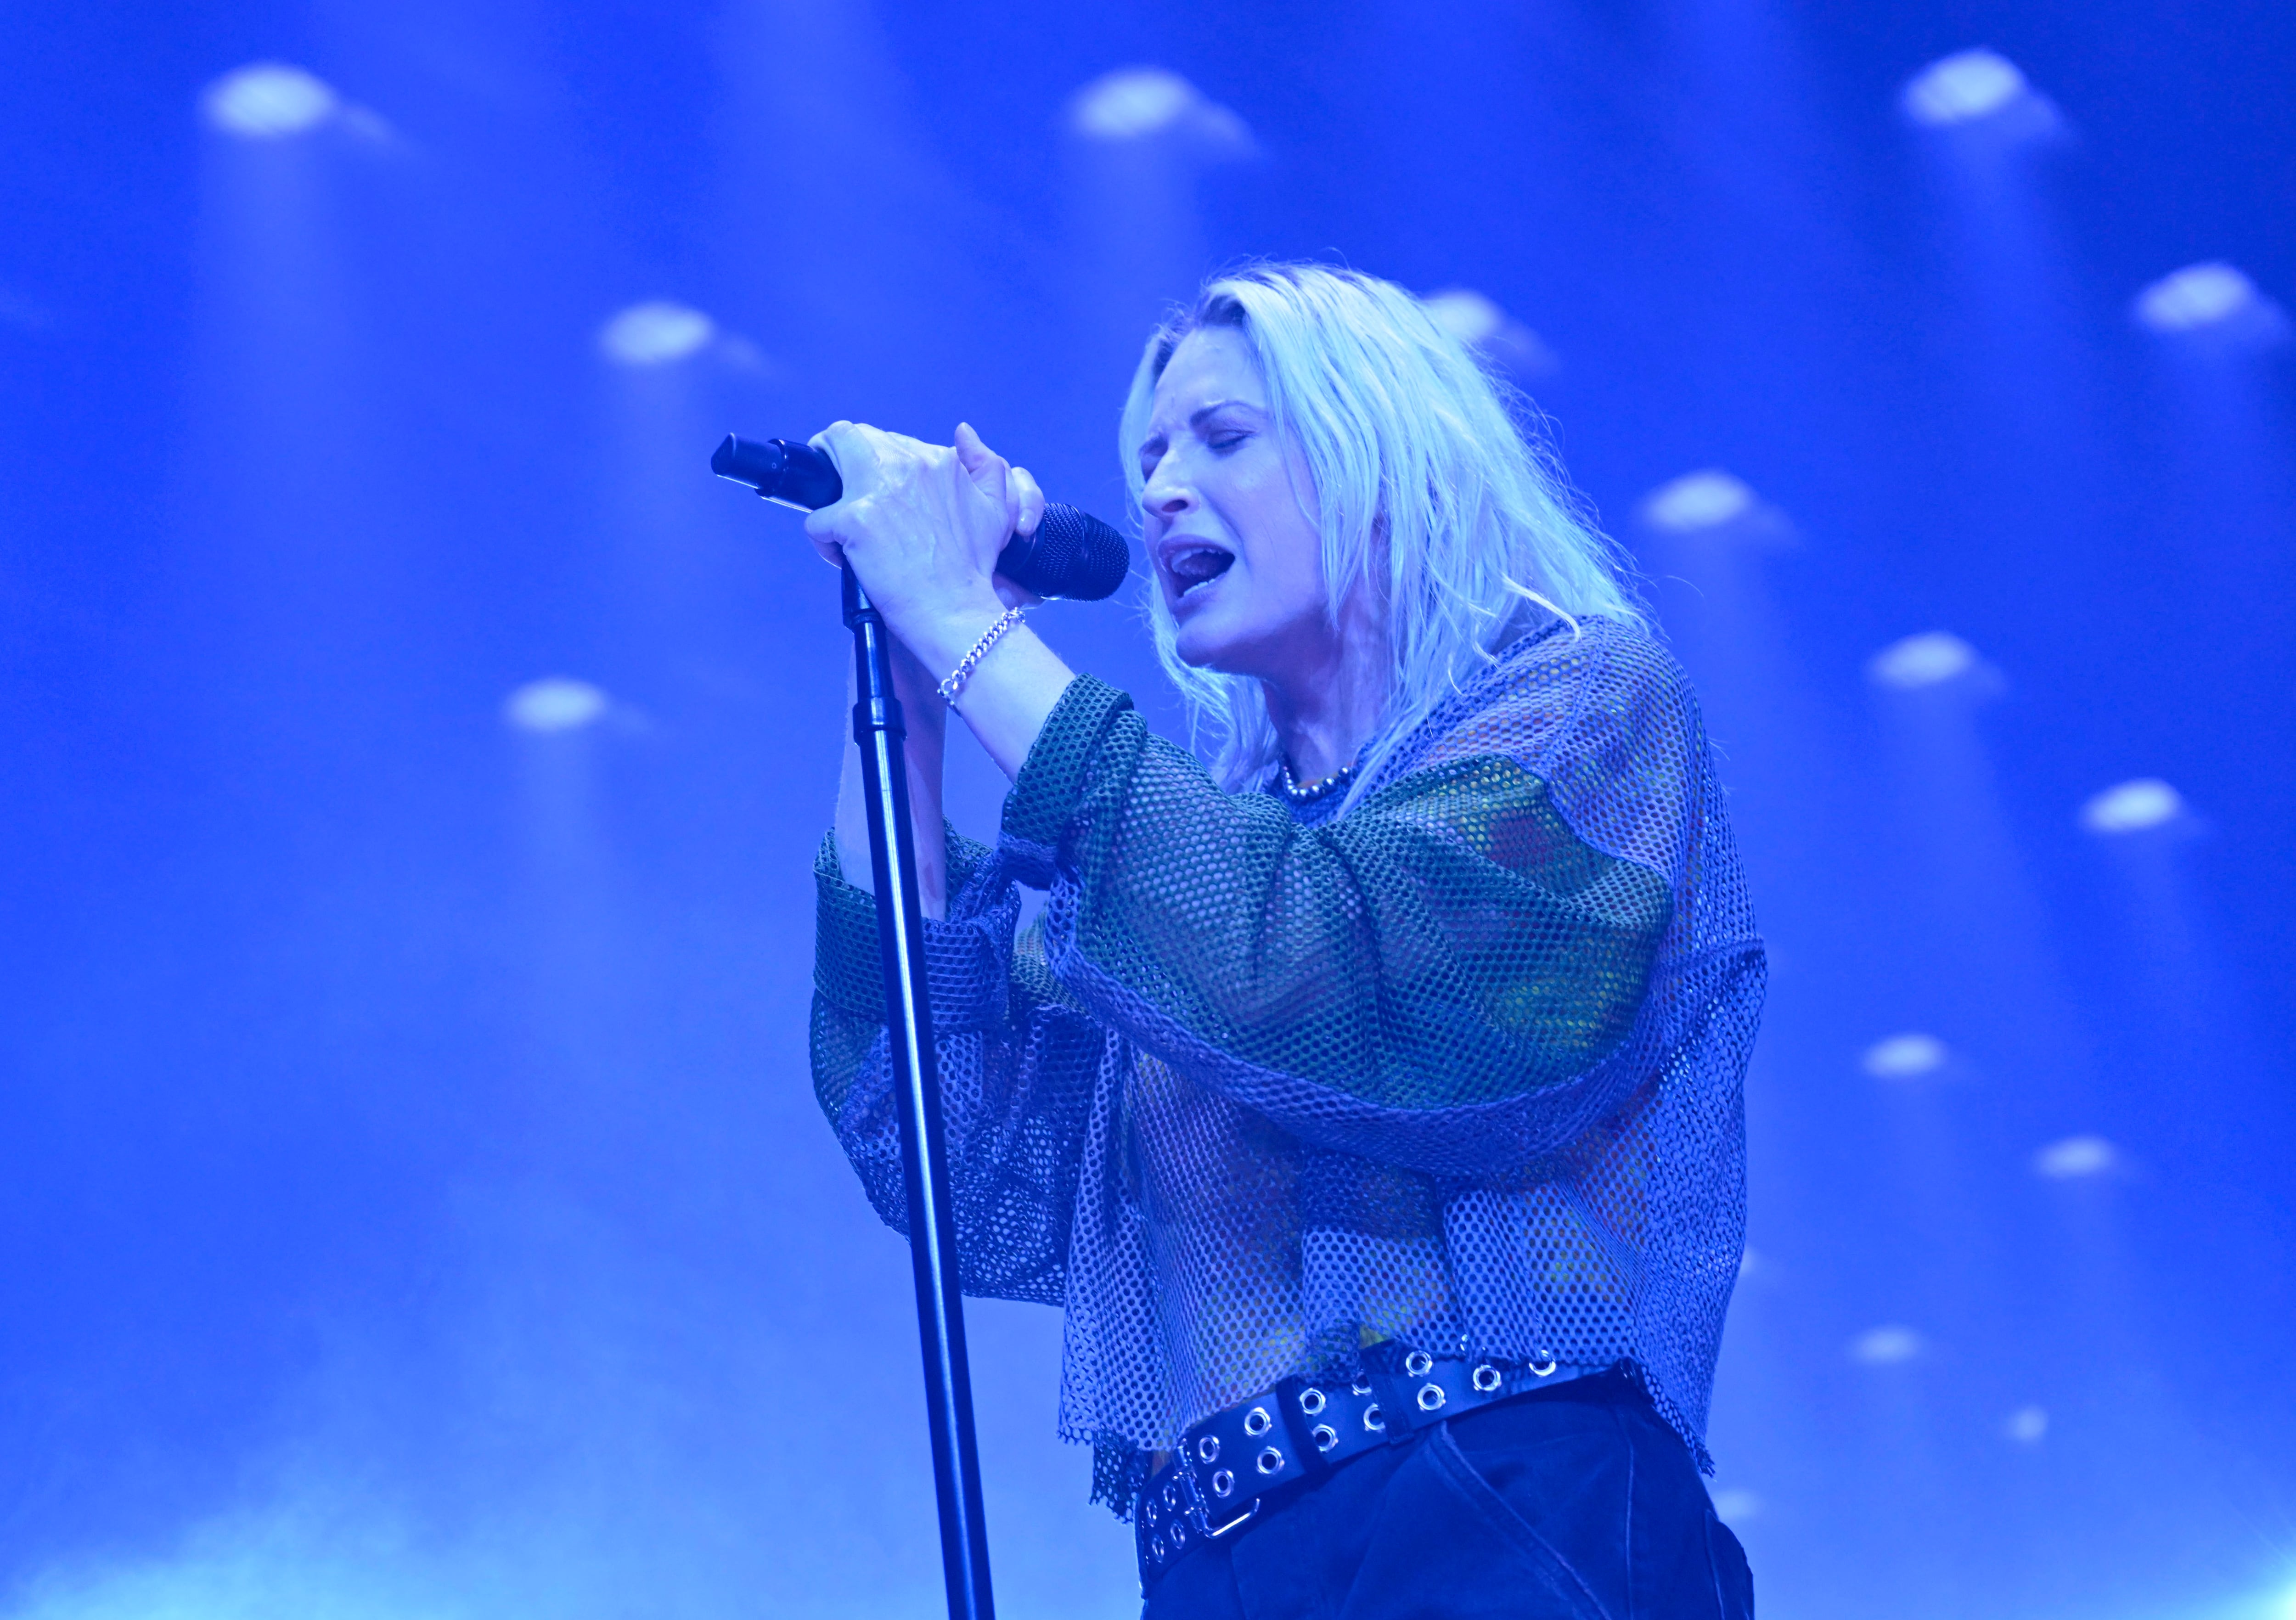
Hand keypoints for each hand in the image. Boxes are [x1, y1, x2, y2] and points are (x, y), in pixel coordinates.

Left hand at [803, 423, 1046, 666]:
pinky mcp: (853, 520)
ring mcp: (877, 489)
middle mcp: (908, 465)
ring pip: (829, 454)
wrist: (956, 610)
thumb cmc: (972, 568)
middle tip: (842, 492)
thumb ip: (987, 465)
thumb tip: (963, 431)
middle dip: (840, 458)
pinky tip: (842, 556)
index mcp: (938, 460)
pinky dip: (823, 538)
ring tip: (837, 518)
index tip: (874, 487)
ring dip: (826, 484)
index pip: (888, 439)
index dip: (875, 462)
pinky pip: (817, 519)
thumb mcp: (997, 509)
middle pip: (853, 435)